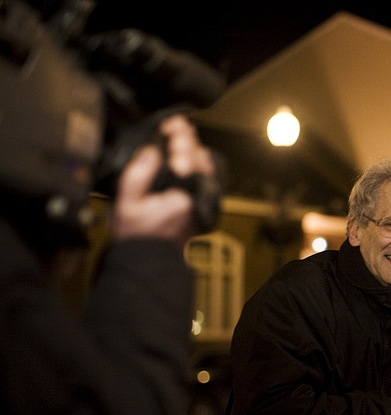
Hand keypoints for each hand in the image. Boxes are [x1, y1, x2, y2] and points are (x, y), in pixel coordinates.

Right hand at [110, 114, 216, 246]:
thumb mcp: (127, 201)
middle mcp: (197, 197)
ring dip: (194, 148)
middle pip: (199, 158)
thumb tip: (152, 150)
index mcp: (182, 195)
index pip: (187, 158)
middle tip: (175, 125)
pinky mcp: (201, 202)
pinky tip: (187, 153)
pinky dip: (198, 162)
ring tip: (180, 134)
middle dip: (188, 138)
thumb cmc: (136, 232)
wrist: (149, 257)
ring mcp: (202, 200)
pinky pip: (204, 176)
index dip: (180, 137)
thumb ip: (139, 172)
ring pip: (205, 166)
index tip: (170, 124)